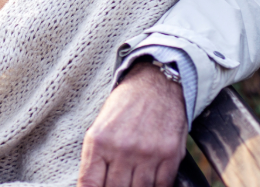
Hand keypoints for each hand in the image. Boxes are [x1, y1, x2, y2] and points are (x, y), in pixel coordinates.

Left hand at [77, 61, 187, 186]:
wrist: (156, 84)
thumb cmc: (125, 107)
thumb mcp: (100, 127)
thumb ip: (96, 159)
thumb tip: (93, 186)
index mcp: (99, 141)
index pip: (90, 184)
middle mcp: (122, 148)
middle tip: (117, 184)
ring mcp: (147, 153)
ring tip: (132, 183)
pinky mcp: (169, 154)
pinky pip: (162, 186)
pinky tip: (150, 183)